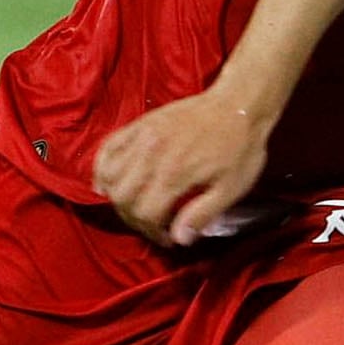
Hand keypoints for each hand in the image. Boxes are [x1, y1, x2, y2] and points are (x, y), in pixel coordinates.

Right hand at [92, 91, 269, 248]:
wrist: (239, 105)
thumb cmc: (240, 149)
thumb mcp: (232, 188)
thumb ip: (202, 214)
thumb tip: (179, 239)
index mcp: (175, 174)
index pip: (145, 214)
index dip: (154, 233)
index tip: (168, 238)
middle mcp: (151, 155)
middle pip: (122, 198)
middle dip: (134, 219)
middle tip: (152, 224)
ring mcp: (142, 136)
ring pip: (109, 175)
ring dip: (116, 197)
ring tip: (135, 205)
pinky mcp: (140, 124)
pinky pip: (108, 148)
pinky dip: (103, 168)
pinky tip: (111, 181)